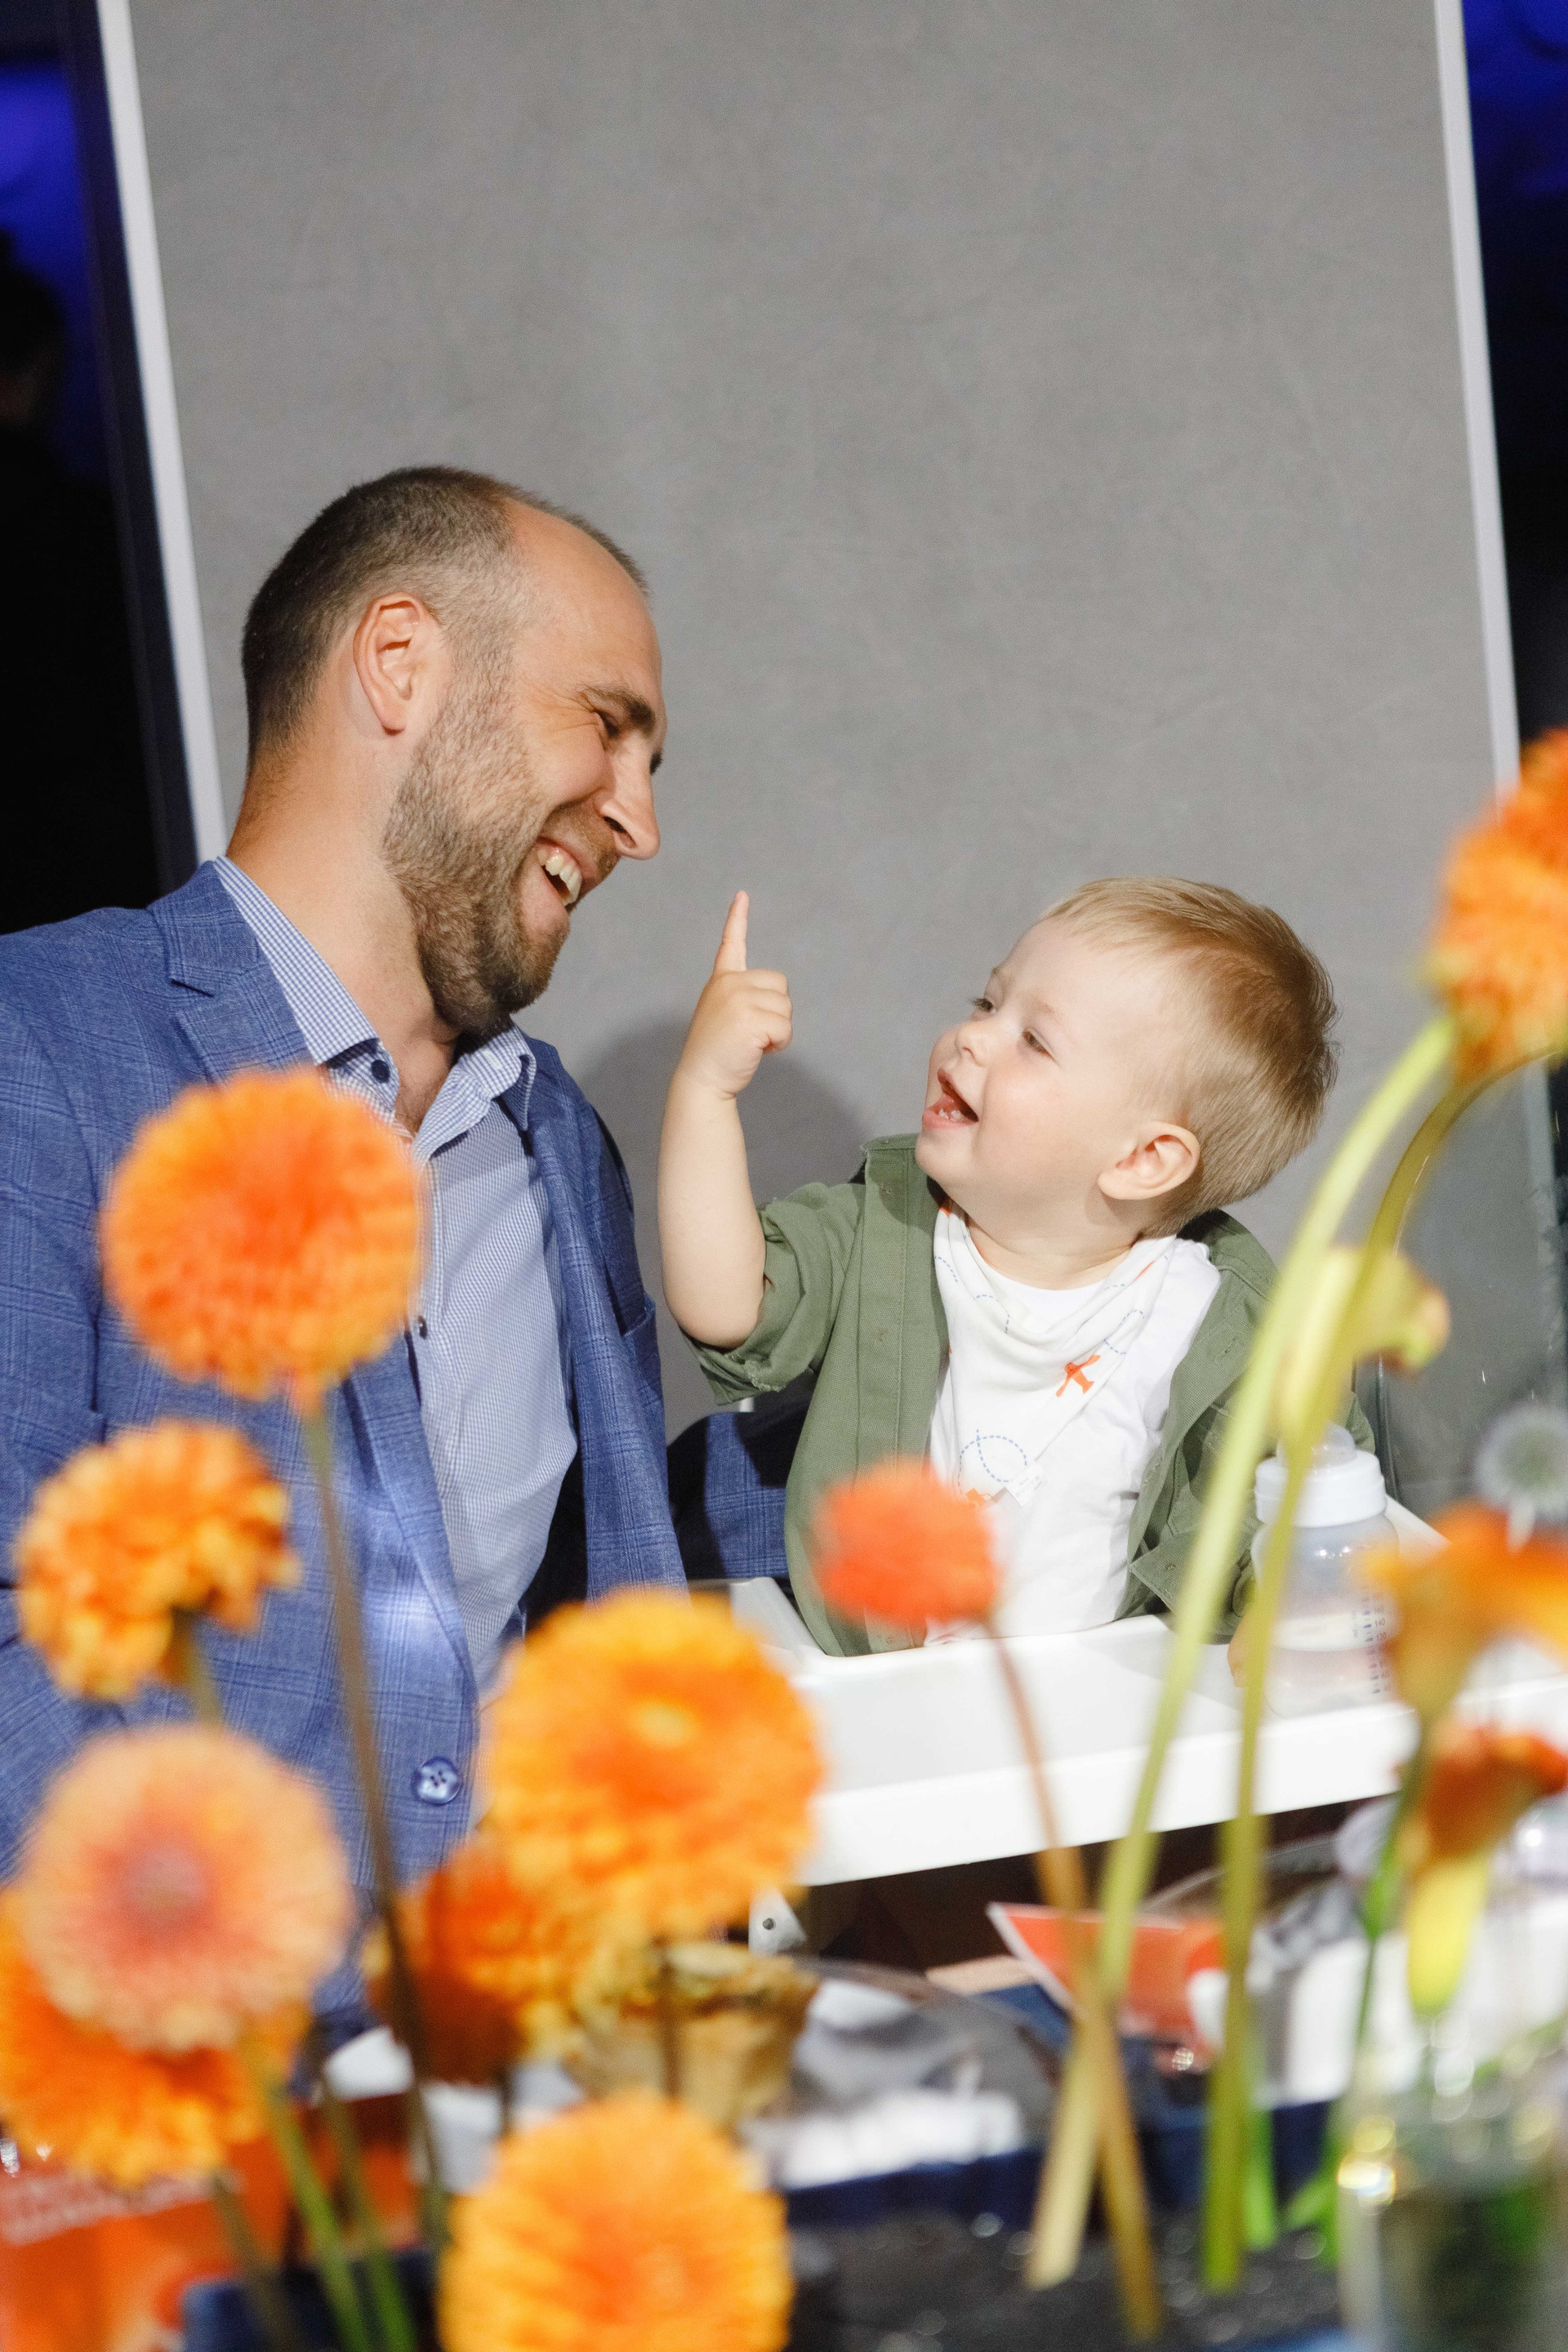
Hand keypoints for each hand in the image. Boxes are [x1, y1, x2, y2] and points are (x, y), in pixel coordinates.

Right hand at [675, 893, 792, 1099]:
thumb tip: (776, 1005)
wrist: (701, 1078)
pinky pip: (785, 1029)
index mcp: (722, 981)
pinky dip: (780, 1044)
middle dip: (777, 1013)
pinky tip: (758, 1051)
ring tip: (753, 1043)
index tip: (742, 895)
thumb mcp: (725, 1015)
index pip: (731, 944)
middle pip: (781, 987)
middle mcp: (729, 984)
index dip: (737, 919)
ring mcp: (738, 1000)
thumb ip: (744, 999)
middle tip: (753, 1033)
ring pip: (786, 1009)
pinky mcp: (749, 1019)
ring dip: (779, 1032)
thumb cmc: (717, 1053)